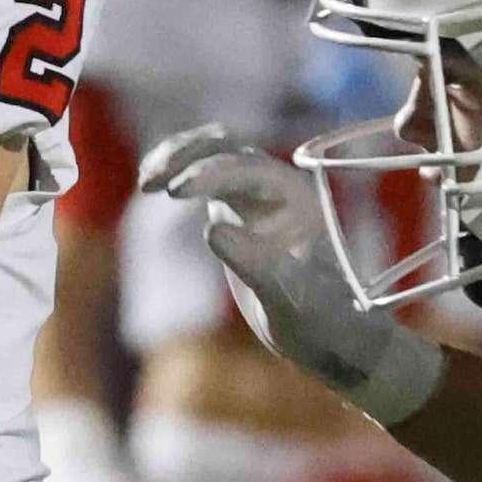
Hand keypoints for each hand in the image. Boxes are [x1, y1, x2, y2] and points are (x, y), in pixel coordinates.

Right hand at [139, 123, 443, 428]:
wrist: (334, 335)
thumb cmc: (323, 324)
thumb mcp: (291, 303)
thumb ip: (258, 265)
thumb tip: (212, 230)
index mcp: (297, 201)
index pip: (246, 169)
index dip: (208, 172)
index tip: (172, 192)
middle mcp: (278, 189)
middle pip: (226, 146)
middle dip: (186, 156)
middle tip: (150, 183)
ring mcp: (257, 196)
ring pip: (213, 152)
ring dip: (178, 157)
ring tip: (146, 182)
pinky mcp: (239, 209)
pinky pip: (207, 173)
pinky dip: (178, 171)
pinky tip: (154, 186)